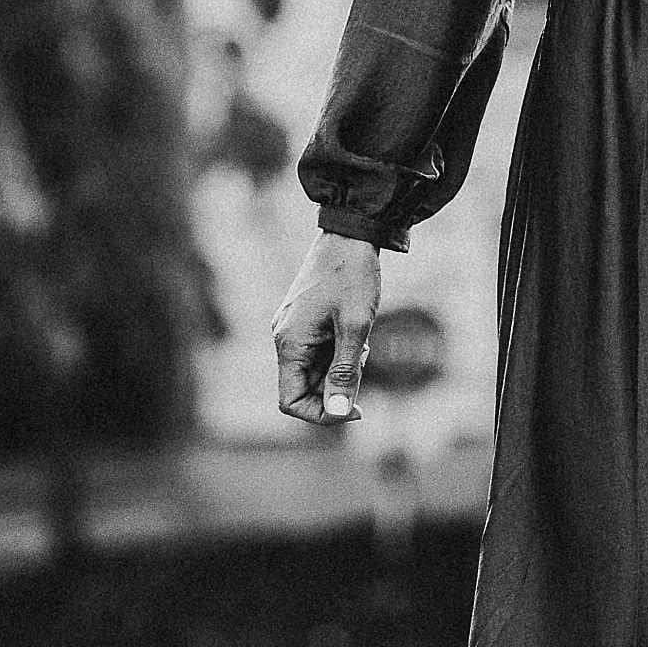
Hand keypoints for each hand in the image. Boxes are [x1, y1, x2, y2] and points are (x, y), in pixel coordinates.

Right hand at [272, 231, 380, 422]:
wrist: (352, 232)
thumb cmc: (352, 275)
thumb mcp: (355, 326)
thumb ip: (345, 371)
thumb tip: (338, 413)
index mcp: (289, 342)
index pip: (290, 401)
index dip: (321, 414)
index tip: (355, 408)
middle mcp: (284, 338)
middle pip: (304, 387)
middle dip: (337, 385)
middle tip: (362, 360)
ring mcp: (294, 328)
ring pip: (315, 369)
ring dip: (341, 366)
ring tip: (361, 340)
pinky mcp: (306, 320)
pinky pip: (320, 351)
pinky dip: (340, 351)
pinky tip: (357, 331)